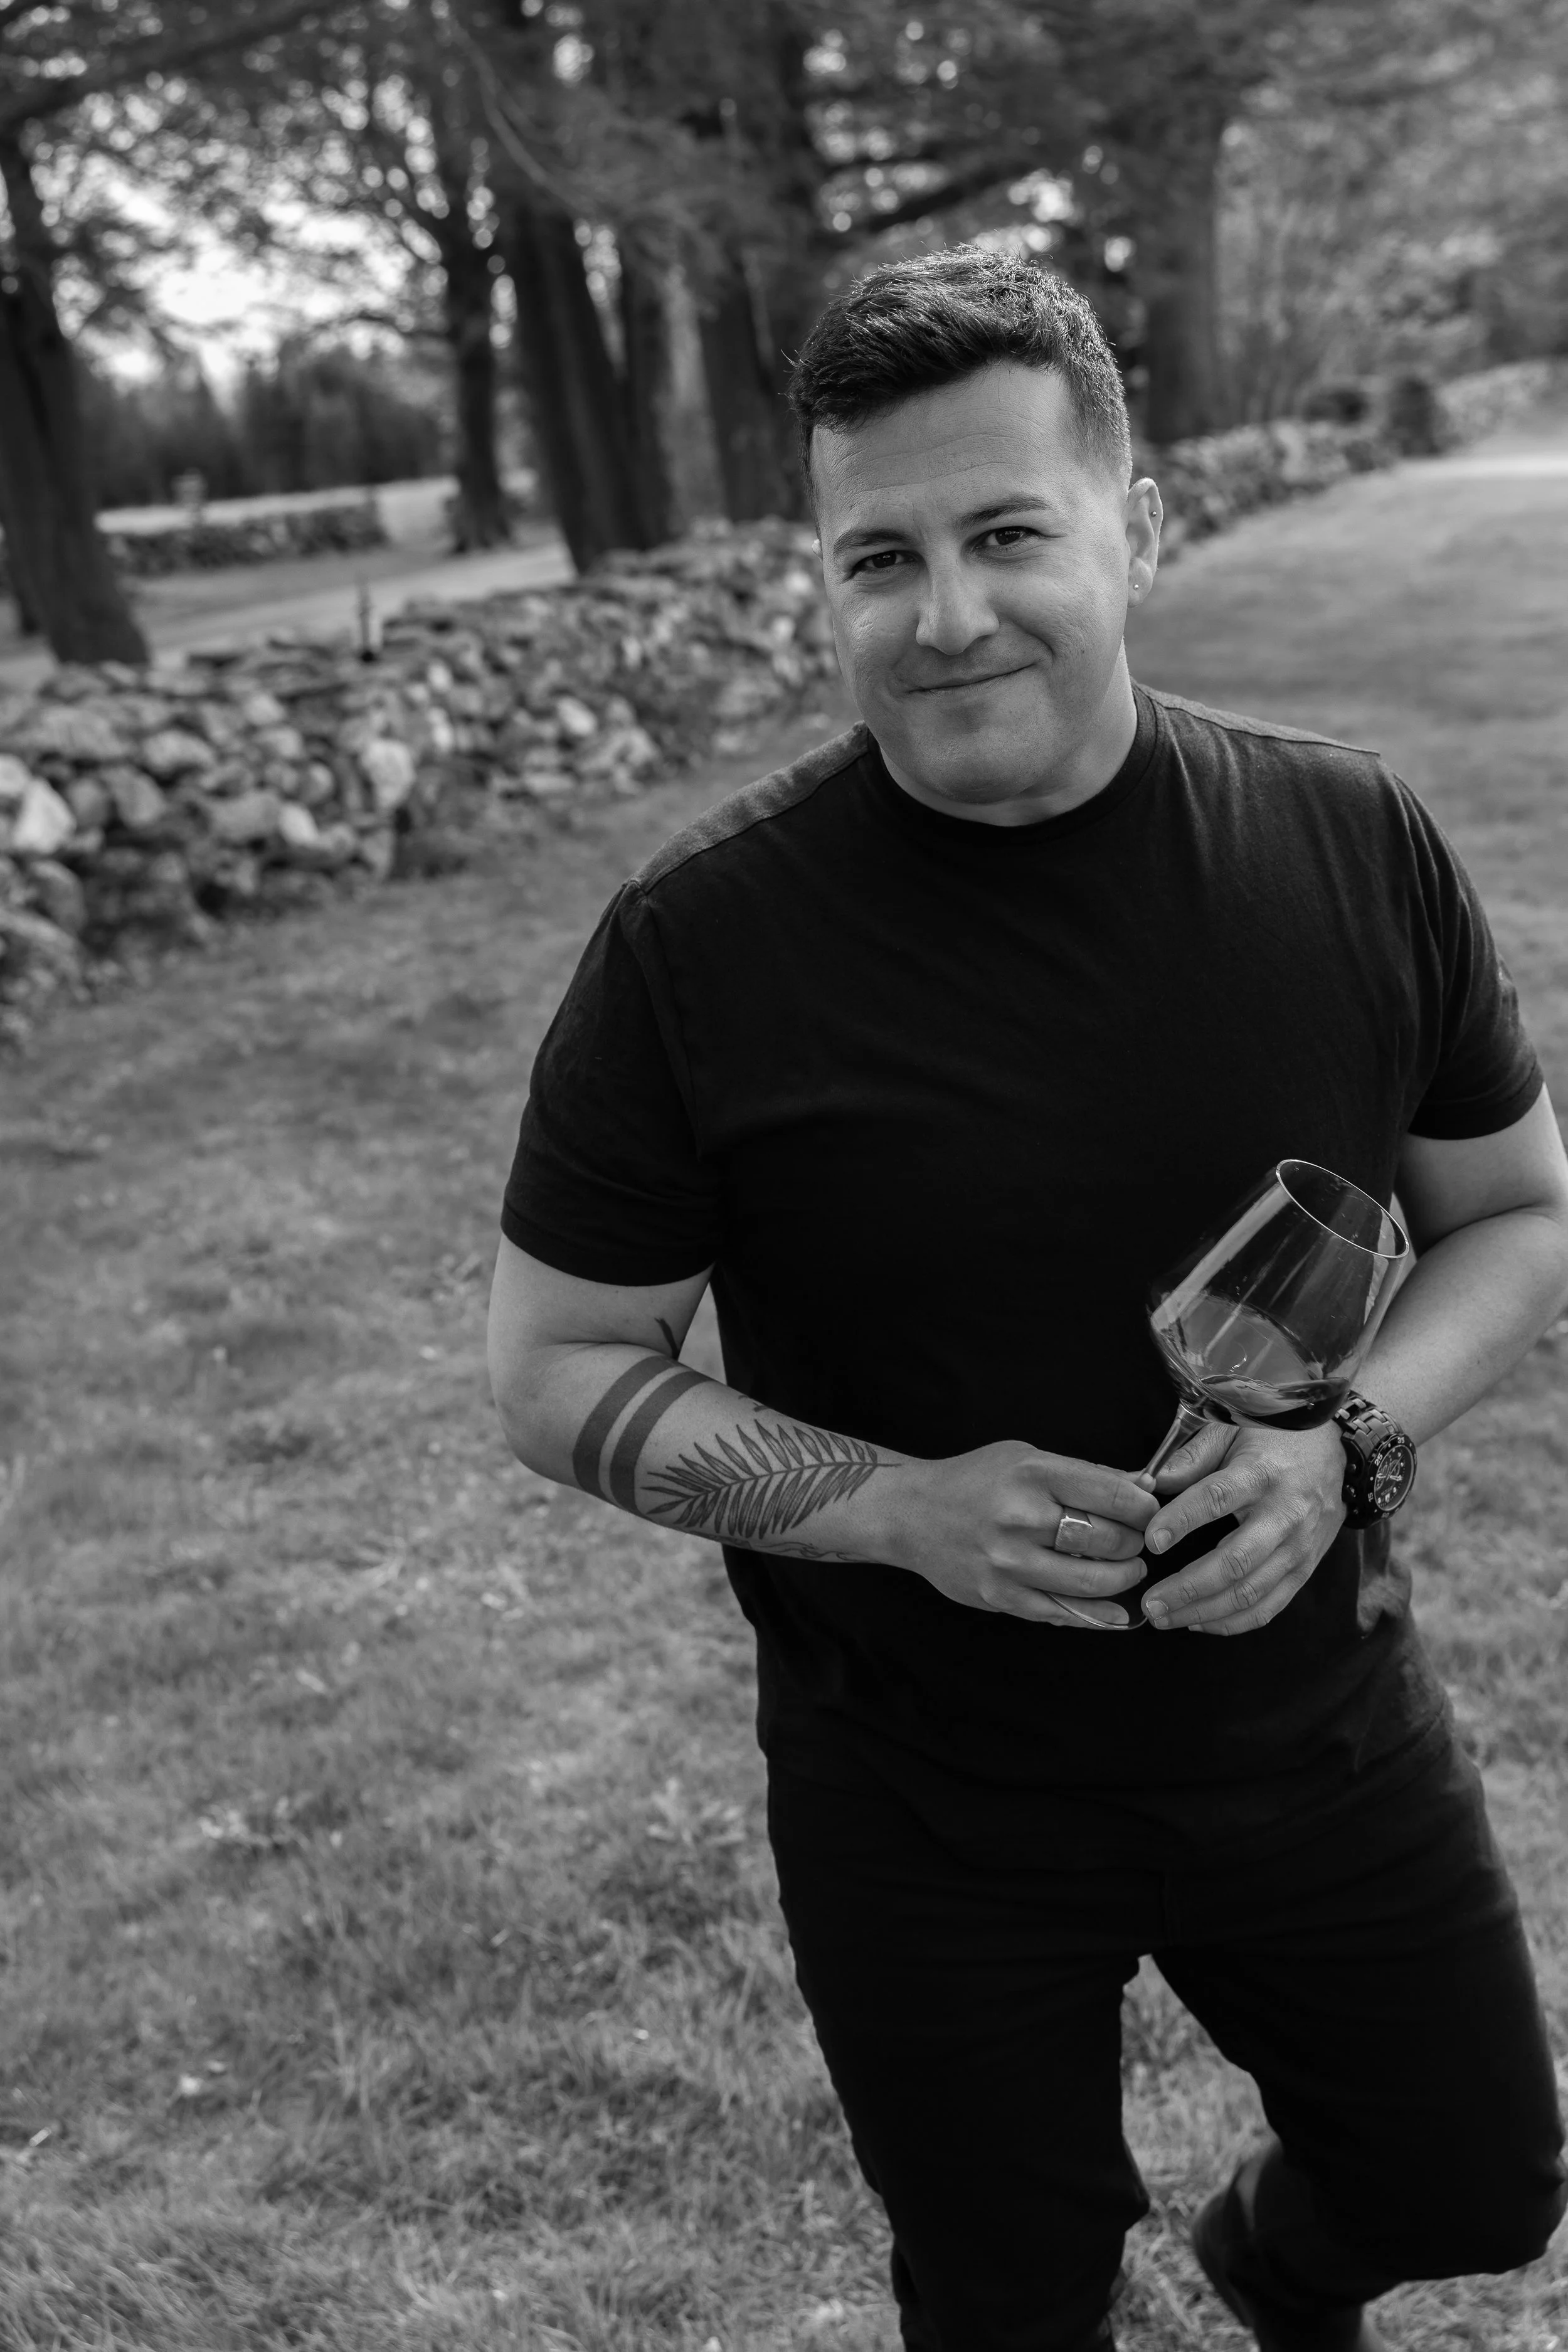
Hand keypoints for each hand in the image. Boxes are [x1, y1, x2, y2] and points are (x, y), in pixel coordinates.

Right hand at [886, 1442, 1157, 1629]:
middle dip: (1136, 1542)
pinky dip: (1097, 1614)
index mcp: (1032, 1474)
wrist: (912, 1514)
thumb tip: (1144, 1486)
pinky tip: (1115, 1610)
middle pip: (1108, 1539)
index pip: (1111, 1492)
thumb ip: (1084, 1475)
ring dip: (1123, 1578)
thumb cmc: (975, 1481)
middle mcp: (1020, 1518)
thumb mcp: (1027, 1459)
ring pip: (1092, 1581)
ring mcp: (1009, 1562)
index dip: (1144, 1507)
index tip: (1152, 1512)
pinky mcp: (999, 1596)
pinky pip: (1062, 1612)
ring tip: (1128, 1569)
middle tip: (1137, 1541)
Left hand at [1139, 1418, 1346, 1634]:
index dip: (1182, 1521)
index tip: (1150, 1541)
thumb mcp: (1232, 1430)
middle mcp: (1284, 1515)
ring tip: (1163, 1617)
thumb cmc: (1273, 1440)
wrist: (1335, 1454)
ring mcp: (1298, 1548)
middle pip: (1235, 1561)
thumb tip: (1150, 1484)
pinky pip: (1269, 1607)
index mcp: (1260, 1474)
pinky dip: (1232, 1621)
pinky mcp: (1305, 1569)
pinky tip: (1198, 1621)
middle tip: (1149, 1602)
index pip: (1216, 1498)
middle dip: (1188, 1587)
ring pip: (1250, 1592)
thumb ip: (1192, 1457)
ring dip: (1203, 1611)